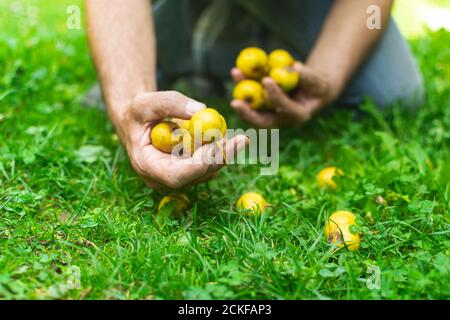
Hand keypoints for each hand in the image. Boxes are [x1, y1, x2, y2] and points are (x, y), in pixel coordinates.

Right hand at [113, 91, 247, 189]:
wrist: (138, 121)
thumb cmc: (139, 112)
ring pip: (207, 171)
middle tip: (241, 140)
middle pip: (197, 175)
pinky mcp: (189, 173)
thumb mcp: (147, 102)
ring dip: (224, 154)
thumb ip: (170, 103)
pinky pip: (209, 165)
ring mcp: (177, 177)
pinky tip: (225, 136)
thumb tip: (201, 110)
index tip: (218, 145)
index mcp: (147, 166)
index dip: (199, 164)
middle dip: (221, 157)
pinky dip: (220, 151)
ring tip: (236, 136)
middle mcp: (162, 178)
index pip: (176, 176)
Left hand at [231, 62, 335, 127]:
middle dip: (247, 114)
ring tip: (236, 72)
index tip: (267, 79)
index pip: (285, 109)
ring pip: (252, 109)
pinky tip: (237, 71)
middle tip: (235, 102)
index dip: (276, 96)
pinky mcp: (263, 108)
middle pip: (262, 122)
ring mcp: (271, 115)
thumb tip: (295, 67)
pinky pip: (250, 99)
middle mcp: (282, 120)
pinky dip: (243, 85)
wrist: (312, 92)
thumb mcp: (319, 81)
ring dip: (242, 93)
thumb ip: (308, 76)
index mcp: (298, 116)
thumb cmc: (317, 86)